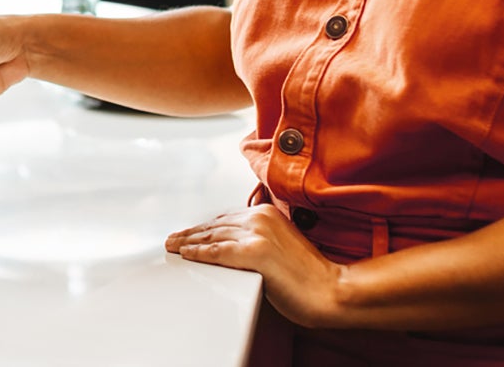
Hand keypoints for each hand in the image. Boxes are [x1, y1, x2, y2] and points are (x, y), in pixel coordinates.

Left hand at [165, 204, 344, 327]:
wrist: (330, 289)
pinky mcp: (254, 252)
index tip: (190, 232)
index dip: (205, 226)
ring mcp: (257, 233)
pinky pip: (217, 252)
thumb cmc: (309, 275)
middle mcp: (260, 217)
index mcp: (267, 213)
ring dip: (188, 242)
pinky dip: (199, 253)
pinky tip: (186, 254)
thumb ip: (260, 238)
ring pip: (212, 236)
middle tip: (173, 239)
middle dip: (191, 233)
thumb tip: (234, 243)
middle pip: (215, 225)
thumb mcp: (282, 244)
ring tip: (173, 246)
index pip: (226, 218)